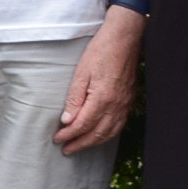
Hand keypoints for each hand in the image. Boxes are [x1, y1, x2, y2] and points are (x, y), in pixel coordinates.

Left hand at [54, 5, 143, 153]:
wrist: (125, 38)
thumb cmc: (101, 51)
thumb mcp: (81, 72)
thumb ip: (74, 98)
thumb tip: (67, 120)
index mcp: (102, 98)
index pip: (83, 125)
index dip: (69, 135)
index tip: (58, 139)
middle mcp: (116, 105)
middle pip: (97, 133)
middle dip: (80, 144)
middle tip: (66, 150)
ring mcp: (125, 104)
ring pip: (110, 132)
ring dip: (94, 142)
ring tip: (80, 146)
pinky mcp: (129, 100)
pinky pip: (119, 125)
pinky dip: (108, 134)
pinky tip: (100, 135)